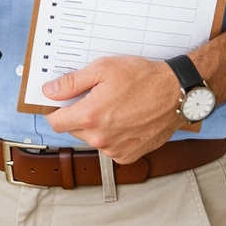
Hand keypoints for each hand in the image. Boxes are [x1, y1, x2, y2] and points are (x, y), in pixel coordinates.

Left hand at [42, 56, 182, 163]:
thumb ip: (72, 83)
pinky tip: (125, 120)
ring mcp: (114, 149)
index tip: (60, 103)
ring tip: (115, 108)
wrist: (176, 94)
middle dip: (79, 115)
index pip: (55, 122)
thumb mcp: (103, 69)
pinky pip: (110, 147)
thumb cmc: (142, 78)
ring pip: (92, 139)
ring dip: (96, 126)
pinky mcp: (129, 155)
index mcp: (89, 116)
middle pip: (74, 129)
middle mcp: (100, 138)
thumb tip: (49, 91)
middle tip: (95, 98)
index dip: (55, 111)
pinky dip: (112, 136)